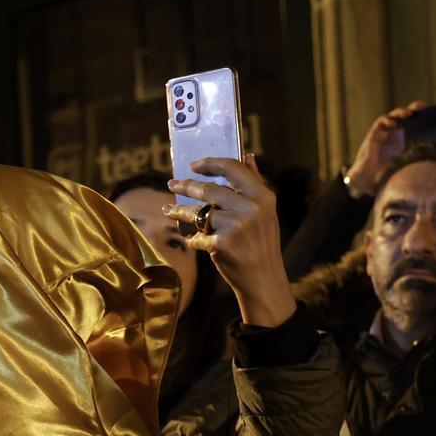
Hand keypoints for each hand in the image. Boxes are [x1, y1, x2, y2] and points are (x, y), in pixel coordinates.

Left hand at [164, 154, 295, 327]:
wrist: (264, 280)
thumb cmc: (262, 243)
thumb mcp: (266, 212)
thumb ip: (255, 183)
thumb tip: (246, 156)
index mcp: (263, 196)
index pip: (232, 168)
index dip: (210, 163)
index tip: (193, 165)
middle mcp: (251, 208)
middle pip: (209, 189)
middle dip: (186, 185)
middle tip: (172, 184)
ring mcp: (235, 226)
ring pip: (198, 212)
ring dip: (179, 211)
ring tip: (168, 210)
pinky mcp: (222, 244)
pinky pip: (198, 236)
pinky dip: (193, 239)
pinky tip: (191, 240)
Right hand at [345, 101, 423, 196]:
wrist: (370, 179)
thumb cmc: (388, 172)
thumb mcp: (407, 163)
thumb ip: (418, 157)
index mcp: (405, 138)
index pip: (414, 123)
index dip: (422, 116)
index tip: (431, 112)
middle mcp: (395, 133)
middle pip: (404, 117)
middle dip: (412, 110)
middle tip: (420, 108)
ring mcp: (385, 132)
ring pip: (393, 116)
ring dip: (400, 113)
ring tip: (407, 113)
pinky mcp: (374, 134)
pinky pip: (380, 122)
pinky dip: (387, 120)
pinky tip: (393, 123)